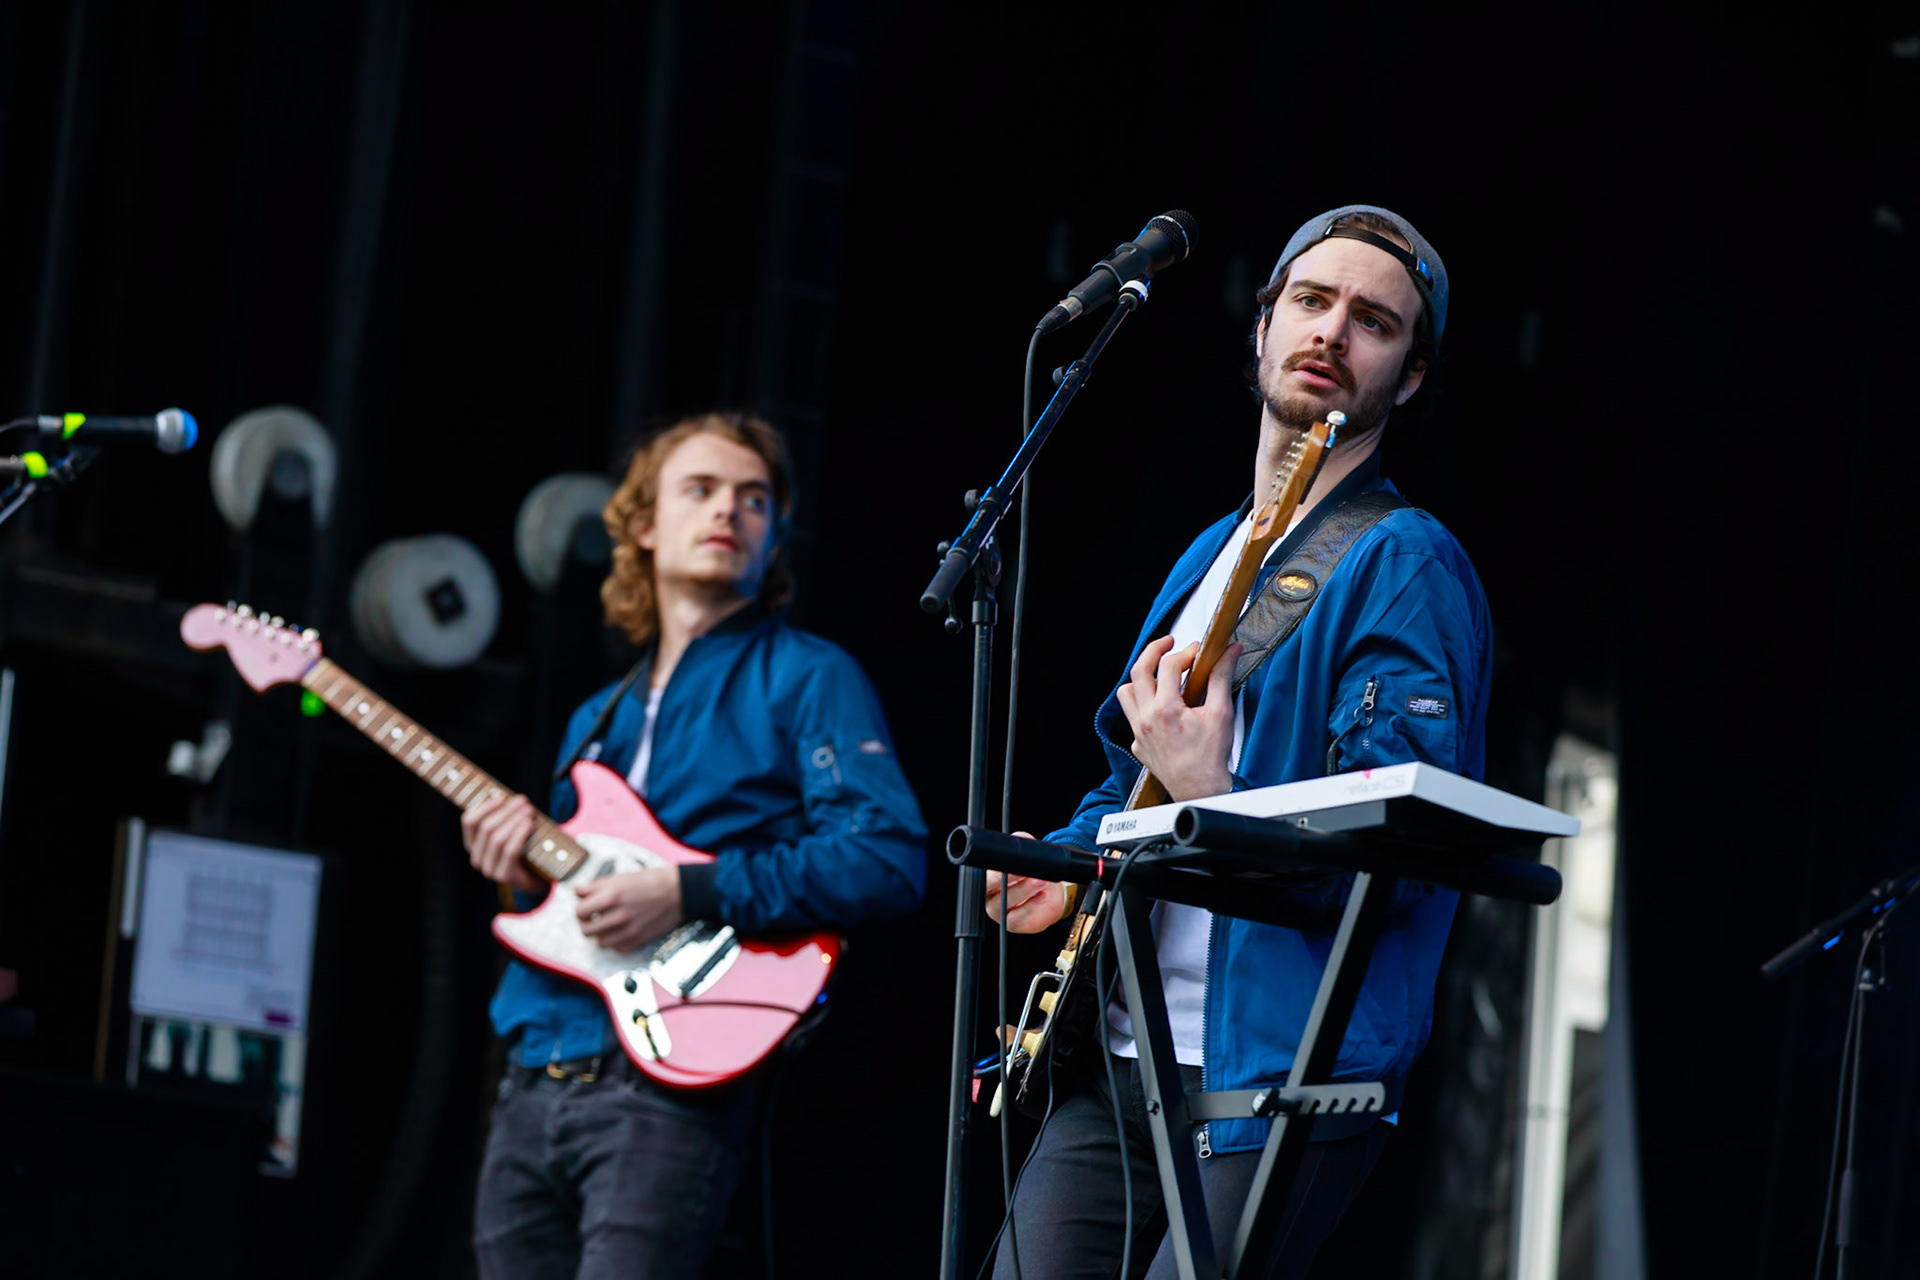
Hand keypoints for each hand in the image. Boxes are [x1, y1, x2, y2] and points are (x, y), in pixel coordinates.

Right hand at [462, 791, 542, 894]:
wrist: (536, 876)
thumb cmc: (524, 847)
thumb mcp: (512, 829)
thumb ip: (507, 815)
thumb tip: (510, 796)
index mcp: (473, 843)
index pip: (469, 821)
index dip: (485, 807)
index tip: (503, 797)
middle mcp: (476, 857)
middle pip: (486, 827)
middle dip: (506, 811)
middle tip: (523, 801)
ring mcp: (488, 868)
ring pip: (497, 838)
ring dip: (514, 820)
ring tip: (529, 811)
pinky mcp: (503, 875)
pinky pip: (509, 851)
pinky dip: (519, 834)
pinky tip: (529, 824)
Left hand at [576, 867, 682, 952]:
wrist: (677, 892)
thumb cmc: (650, 882)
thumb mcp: (619, 877)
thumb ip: (595, 886)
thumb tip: (577, 891)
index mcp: (611, 896)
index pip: (579, 912)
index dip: (580, 910)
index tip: (585, 909)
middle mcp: (619, 915)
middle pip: (586, 931)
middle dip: (587, 924)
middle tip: (593, 918)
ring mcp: (629, 930)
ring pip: (600, 943)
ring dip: (600, 935)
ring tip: (607, 925)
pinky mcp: (639, 939)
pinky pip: (617, 949)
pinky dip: (615, 942)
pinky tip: (619, 932)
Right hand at [984, 831, 1072, 933]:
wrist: (1049, 892)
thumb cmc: (1032, 873)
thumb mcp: (1027, 854)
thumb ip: (1022, 844)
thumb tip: (1018, 838)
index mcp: (987, 880)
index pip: (985, 876)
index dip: (995, 871)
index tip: (1008, 863)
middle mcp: (990, 897)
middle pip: (993, 890)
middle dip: (1010, 879)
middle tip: (1027, 871)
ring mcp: (1001, 913)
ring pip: (1006, 904)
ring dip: (1024, 891)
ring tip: (1040, 881)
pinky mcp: (1014, 924)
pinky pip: (1019, 918)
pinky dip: (1032, 907)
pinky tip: (1042, 897)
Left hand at [1114, 636, 1239, 801]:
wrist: (1200, 790)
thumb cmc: (1210, 758)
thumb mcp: (1221, 713)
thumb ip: (1222, 677)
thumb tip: (1229, 652)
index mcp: (1166, 710)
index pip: (1169, 665)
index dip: (1186, 652)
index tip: (1198, 651)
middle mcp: (1146, 719)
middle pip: (1138, 670)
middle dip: (1153, 650)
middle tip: (1168, 643)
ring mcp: (1138, 732)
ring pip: (1126, 693)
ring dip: (1141, 678)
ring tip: (1158, 674)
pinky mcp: (1138, 744)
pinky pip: (1131, 716)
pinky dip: (1142, 704)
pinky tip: (1159, 705)